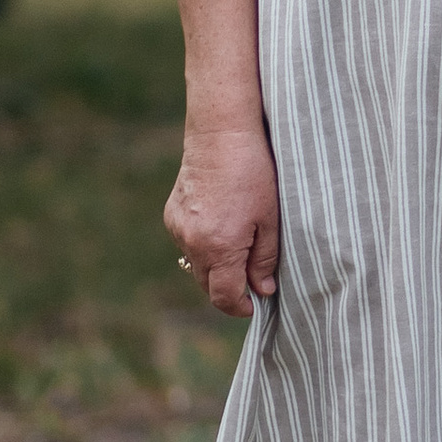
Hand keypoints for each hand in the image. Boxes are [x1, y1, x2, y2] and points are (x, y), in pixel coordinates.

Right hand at [165, 126, 280, 318]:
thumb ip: (264, 259)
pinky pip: (188, 243)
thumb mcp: (270, 218)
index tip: (254, 304)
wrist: (221, 134)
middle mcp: (192, 243)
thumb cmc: (253, 173)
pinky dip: (204, 245)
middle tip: (252, 277)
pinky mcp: (172, 215)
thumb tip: (262, 290)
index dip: (240, 307)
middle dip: (229, 288)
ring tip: (239, 245)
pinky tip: (221, 224)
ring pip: (196, 265)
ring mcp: (178, 229)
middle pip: (207, 286)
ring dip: (216, 266)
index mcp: (219, 248)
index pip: (224, 297)